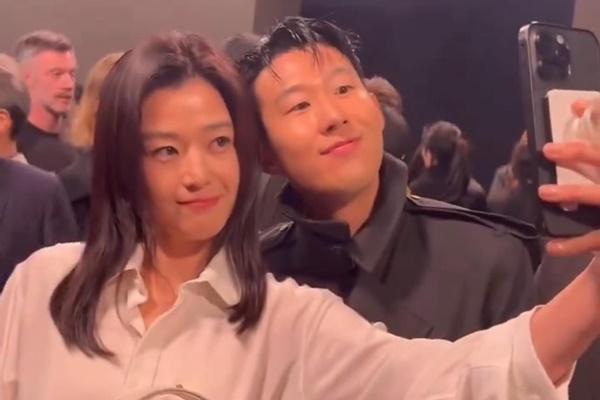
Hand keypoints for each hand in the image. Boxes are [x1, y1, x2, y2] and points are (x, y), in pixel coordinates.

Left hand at [538, 99, 599, 256]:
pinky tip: (551, 246)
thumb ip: (599, 129)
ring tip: (545, 191)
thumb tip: (578, 106)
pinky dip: (573, 244)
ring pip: (599, 196)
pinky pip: (595, 239)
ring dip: (573, 192)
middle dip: (580, 153)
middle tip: (548, 149)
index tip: (578, 106)